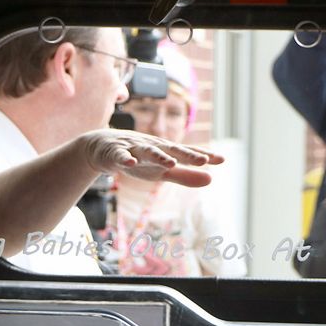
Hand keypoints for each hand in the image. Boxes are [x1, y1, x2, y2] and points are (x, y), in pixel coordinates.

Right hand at [76, 128, 223, 186]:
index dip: (203, 156)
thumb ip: (185, 176)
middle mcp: (152, 147)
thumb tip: (212, 179)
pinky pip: (120, 156)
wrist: (103, 148)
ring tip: (171, 163)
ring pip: (147, 151)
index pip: (187, 153)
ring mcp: (133, 148)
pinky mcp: (115, 153)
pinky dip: (125, 159)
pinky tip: (130, 163)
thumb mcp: (162, 172)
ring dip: (158, 156)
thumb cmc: (139, 160)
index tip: (221, 160)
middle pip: (172, 150)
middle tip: (203, 160)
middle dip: (187, 155)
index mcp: (165, 151)